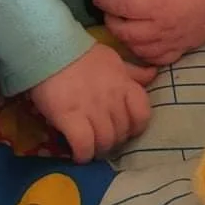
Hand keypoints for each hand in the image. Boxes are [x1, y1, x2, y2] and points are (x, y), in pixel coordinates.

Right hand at [29, 43, 155, 162]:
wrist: (51, 50)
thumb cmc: (82, 54)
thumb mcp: (113, 59)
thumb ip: (133, 71)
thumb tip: (153, 74)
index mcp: (123, 84)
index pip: (143, 114)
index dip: (136, 126)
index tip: (126, 127)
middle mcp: (112, 99)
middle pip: (122, 132)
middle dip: (114, 139)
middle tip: (103, 138)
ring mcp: (92, 109)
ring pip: (105, 142)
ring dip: (99, 149)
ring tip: (91, 147)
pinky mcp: (70, 118)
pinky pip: (84, 146)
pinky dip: (83, 154)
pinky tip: (78, 154)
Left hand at [93, 0, 204, 65]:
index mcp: (155, 3)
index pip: (121, 8)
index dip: (106, 4)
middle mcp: (160, 26)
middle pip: (126, 33)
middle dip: (112, 23)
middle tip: (109, 13)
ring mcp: (171, 40)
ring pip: (139, 49)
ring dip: (125, 40)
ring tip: (122, 27)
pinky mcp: (181, 48)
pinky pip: (158, 59)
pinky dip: (144, 55)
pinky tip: (140, 44)